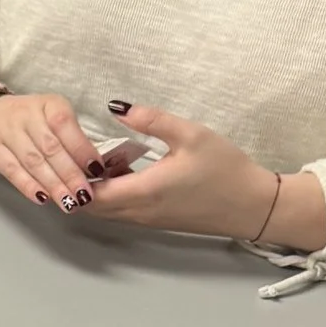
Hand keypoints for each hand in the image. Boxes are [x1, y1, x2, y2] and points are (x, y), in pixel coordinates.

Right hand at [0, 91, 105, 213]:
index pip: (66, 126)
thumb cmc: (24, 119)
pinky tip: (42, 198)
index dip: (82, 150)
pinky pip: (12, 171)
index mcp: (49, 104)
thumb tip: (92, 168)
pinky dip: (28, 186)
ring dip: (53, 185)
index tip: (97, 171)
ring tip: (68, 203)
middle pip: (51, 148)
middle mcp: (27, 115)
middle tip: (85, 195)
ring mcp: (7, 132)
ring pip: (34, 162)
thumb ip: (69, 137)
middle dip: (71, 174)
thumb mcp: (49, 116)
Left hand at [86, 101, 325, 250]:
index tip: (71, 151)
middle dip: (78, 182)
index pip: (87, 195)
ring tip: (106, 155)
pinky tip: (126, 166)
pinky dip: (112, 192)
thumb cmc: (226, 170)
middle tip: (82, 151)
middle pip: (88, 207)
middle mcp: (139, 213)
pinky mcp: (156, 220)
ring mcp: (147, 220)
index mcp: (143, 193)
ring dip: (96, 187)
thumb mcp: (190, 134)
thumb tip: (115, 106)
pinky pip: (121, 210)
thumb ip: (151, 119)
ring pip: (104, 210)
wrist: (254, 205)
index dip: (72, 177)